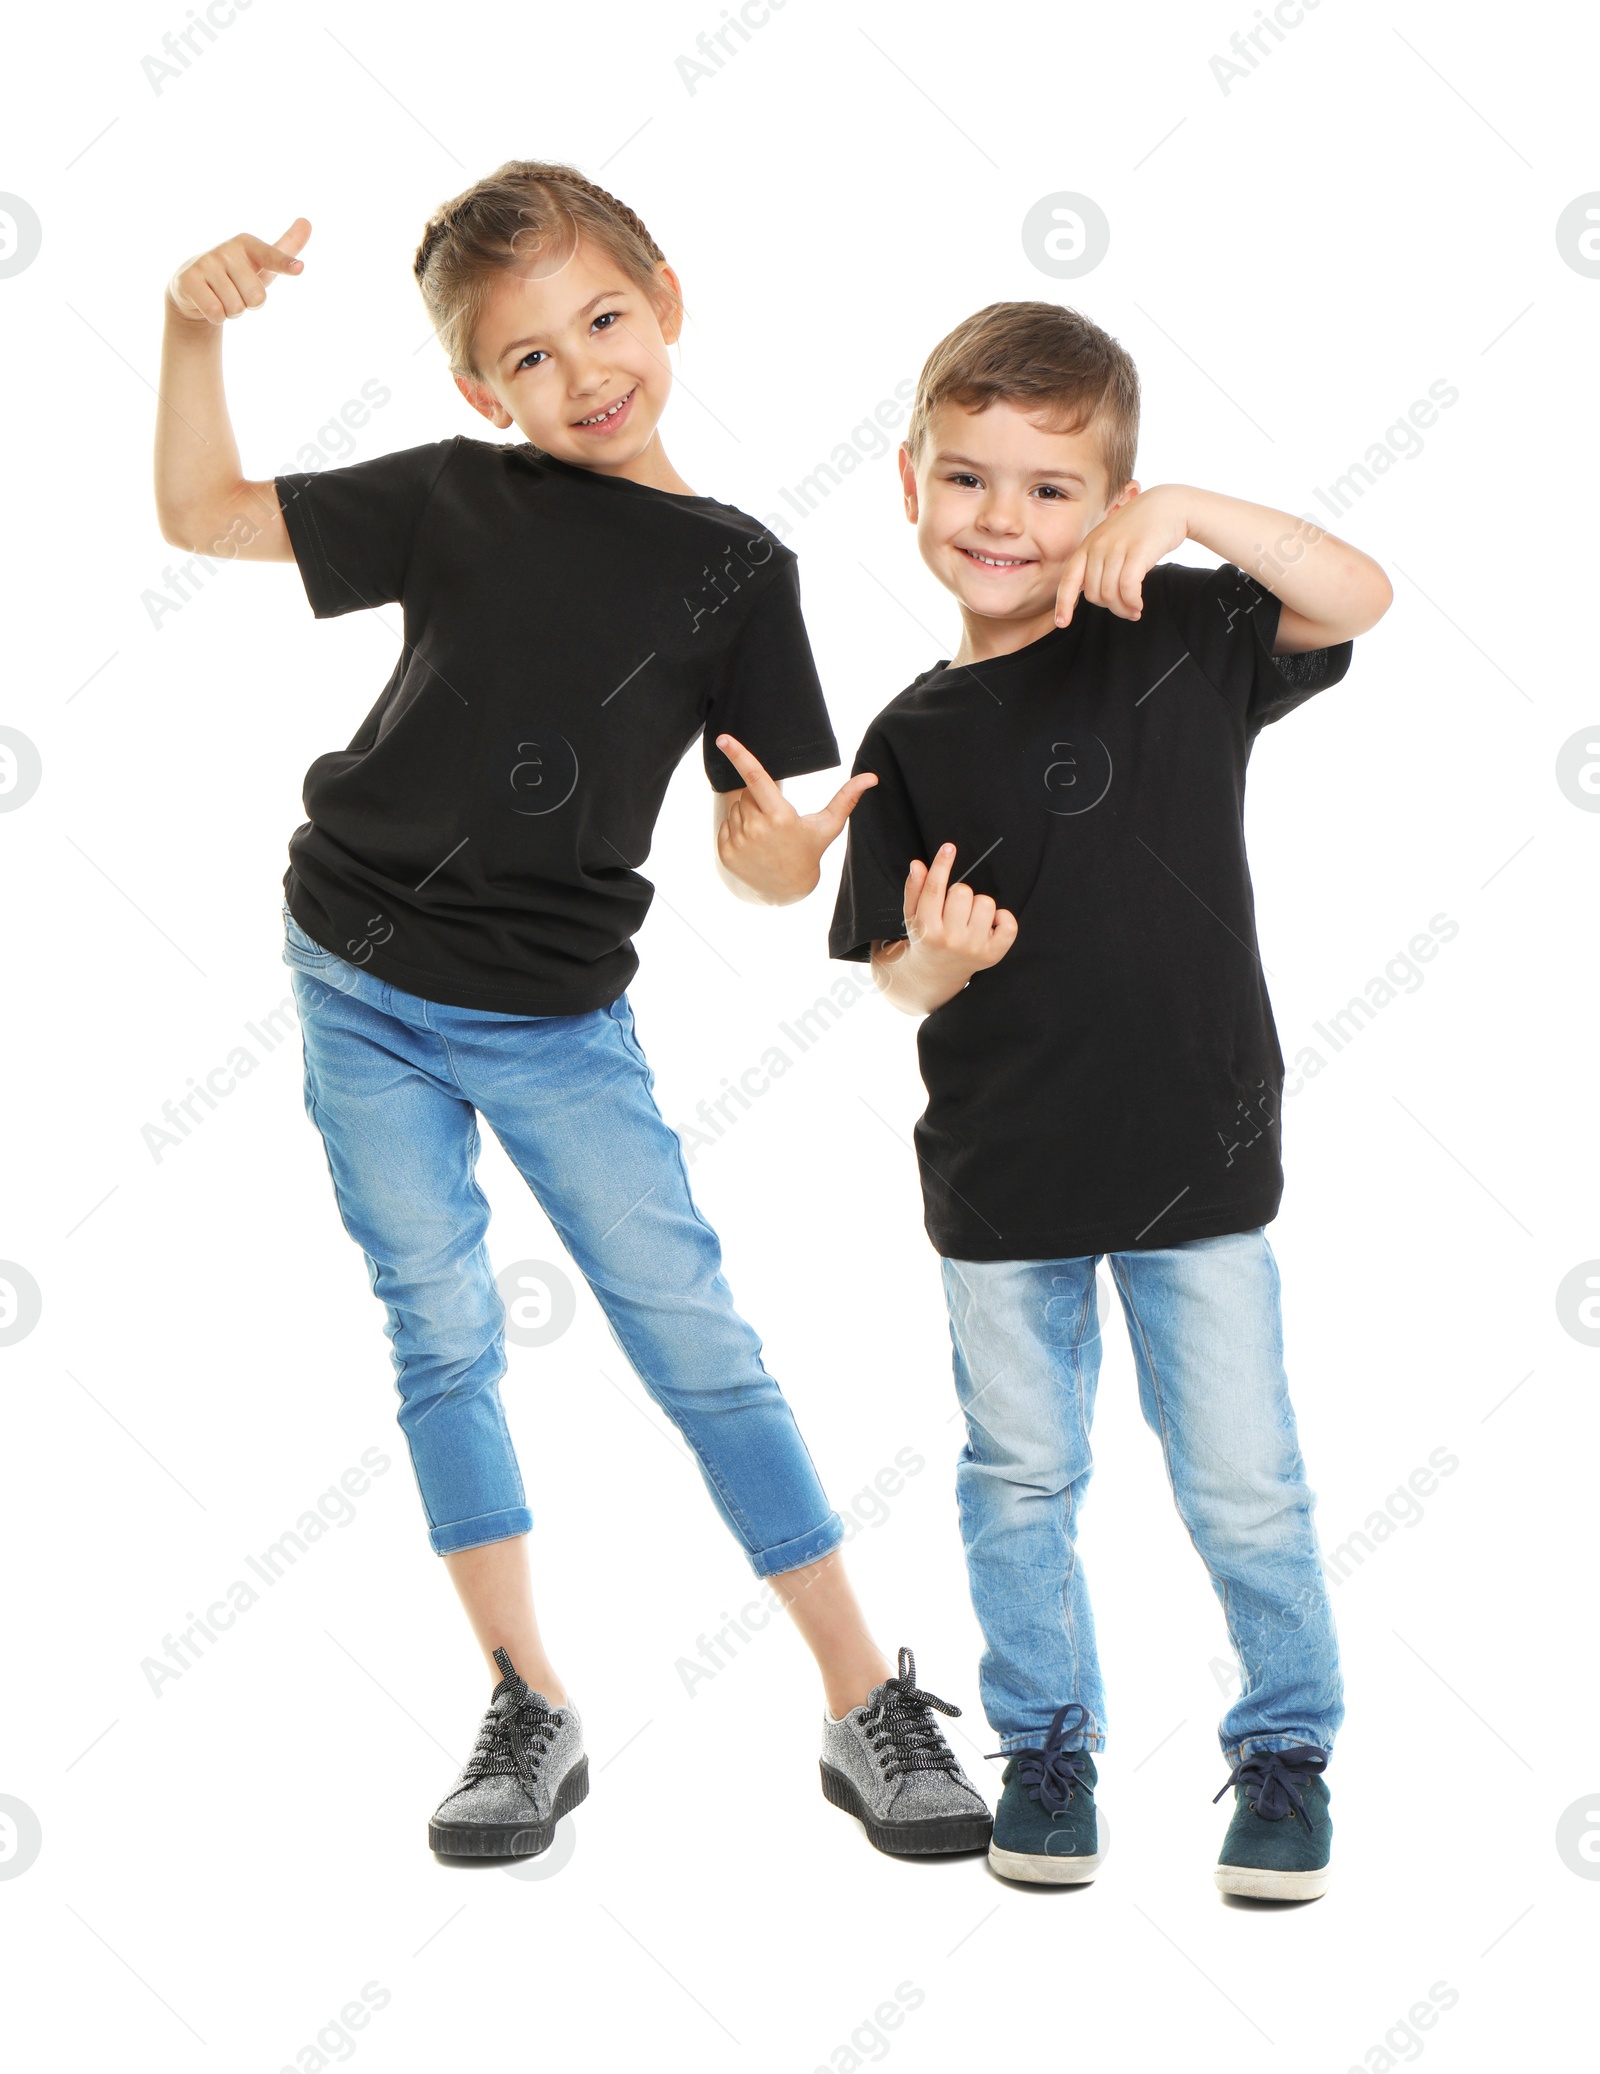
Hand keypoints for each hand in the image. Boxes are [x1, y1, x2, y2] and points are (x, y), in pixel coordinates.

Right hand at [167, 220, 310, 324]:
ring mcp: (206, 262)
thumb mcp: (261, 264)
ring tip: (222, 297)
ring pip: (236, 308)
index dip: (285, 264)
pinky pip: (216, 312)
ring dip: (232, 312)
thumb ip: (285, 249)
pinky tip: (209, 303)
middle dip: (249, 305)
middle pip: (257, 298)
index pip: (270, 258)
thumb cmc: (236, 276)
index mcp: (247, 244)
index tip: (299, 268)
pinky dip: (216, 317)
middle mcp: (226, 249)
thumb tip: (307, 221)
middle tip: (236, 293)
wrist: (193, 288)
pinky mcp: (189, 279)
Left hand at [714, 735, 876, 902]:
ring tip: (766, 833)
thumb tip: (871, 777)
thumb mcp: (829, 825)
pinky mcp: (725, 852)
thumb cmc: (810, 850)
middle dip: (759, 798)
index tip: (723, 739)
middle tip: (776, 819)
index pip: (756, 778)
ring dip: (748, 814)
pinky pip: (726, 825)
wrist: (786, 888)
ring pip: (736, 808)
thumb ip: (847, 798)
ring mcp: (739, 842)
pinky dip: (738, 829)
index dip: (739, 755)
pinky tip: (753, 843)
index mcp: (780, 817)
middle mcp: (756, 829)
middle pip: (748, 793)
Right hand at [875, 843, 1016, 1012]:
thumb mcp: (913, 915)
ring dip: (978, 905)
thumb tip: (918, 864)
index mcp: (927, 929)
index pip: (934, 890)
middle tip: (954, 909)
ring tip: (969, 919)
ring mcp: (973, 948)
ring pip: (986, 903)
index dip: (942, 865)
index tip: (949, 847)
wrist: (936, 974)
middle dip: (960, 893)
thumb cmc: (926, 937)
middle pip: (963, 891)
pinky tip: (988, 925)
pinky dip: (1002, 918)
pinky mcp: (993, 954)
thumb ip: (915, 889)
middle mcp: (950, 940)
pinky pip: (1008, 922)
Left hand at [1054, 483, 1187, 625]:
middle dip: (1110, 608)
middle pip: (1094, 594)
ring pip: (1110, 594)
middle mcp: (1098, 546)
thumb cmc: (1140, 528)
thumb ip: (1098, 563)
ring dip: (1123, 609)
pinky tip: (1139, 605)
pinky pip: (1128, 588)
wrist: (1168, 505)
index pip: (1069, 580)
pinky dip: (1132, 602)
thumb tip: (1090, 593)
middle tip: (1126, 610)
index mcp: (1088, 545)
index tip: (1061, 623)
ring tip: (1134, 610)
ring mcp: (1117, 548)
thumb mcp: (1111, 541)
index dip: (1063, 603)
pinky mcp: (1137, 552)